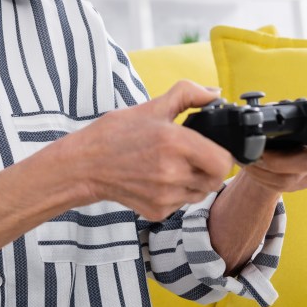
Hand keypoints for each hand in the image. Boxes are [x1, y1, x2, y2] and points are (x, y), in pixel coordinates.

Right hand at [65, 80, 234, 220]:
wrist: (83, 166)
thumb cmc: (115, 134)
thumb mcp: (151, 107)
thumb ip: (188, 94)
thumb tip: (215, 94)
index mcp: (175, 142)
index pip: (223, 160)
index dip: (223, 153)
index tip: (212, 146)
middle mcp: (173, 172)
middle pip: (216, 178)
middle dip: (211, 167)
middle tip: (195, 156)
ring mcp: (165, 196)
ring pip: (201, 192)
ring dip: (196, 181)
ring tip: (175, 166)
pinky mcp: (157, 212)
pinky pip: (182, 204)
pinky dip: (178, 193)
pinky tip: (160, 179)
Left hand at [238, 103, 306, 193]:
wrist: (261, 158)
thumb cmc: (266, 132)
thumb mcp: (262, 118)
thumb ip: (264, 117)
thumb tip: (252, 117)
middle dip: (279, 161)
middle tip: (259, 156)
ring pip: (291, 176)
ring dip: (264, 169)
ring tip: (251, 159)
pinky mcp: (306, 182)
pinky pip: (283, 184)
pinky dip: (262, 176)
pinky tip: (255, 168)